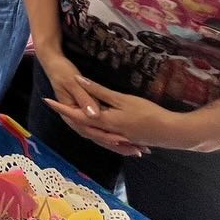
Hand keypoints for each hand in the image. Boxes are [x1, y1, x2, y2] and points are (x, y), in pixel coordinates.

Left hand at [44, 73, 172, 155]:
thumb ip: (99, 92)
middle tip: (54, 104)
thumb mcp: (122, 99)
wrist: (172, 132)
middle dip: (68, 116)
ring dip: (81, 124)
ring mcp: (117, 137)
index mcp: (104, 122)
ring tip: (69, 115)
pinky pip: (105, 135)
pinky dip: (96, 129)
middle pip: (82, 125)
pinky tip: (94, 123)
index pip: (76, 114)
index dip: (61, 107)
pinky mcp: (126, 138)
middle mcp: (107, 132)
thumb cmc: (148, 113)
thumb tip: (80, 81)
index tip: (47, 100)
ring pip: (93, 131)